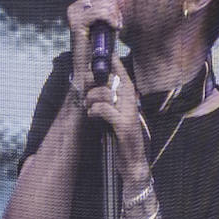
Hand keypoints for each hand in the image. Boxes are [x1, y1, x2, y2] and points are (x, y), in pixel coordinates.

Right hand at [66, 0, 120, 98]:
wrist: (90, 72)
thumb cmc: (103, 49)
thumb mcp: (109, 24)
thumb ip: (111, 9)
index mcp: (81, 5)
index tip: (117, 14)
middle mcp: (75, 8)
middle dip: (114, 4)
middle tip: (117, 22)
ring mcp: (74, 14)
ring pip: (102, 0)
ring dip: (114, 13)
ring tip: (115, 26)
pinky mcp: (77, 24)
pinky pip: (99, 12)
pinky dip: (110, 19)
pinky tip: (113, 28)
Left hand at [85, 55, 147, 173]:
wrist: (133, 163)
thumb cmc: (123, 140)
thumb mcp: (117, 117)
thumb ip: (111, 103)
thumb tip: (96, 88)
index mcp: (130, 99)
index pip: (123, 74)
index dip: (113, 63)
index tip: (103, 55)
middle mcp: (132, 103)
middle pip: (112, 80)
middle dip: (94, 79)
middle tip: (85, 85)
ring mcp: (129, 114)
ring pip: (106, 93)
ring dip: (91, 98)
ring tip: (87, 105)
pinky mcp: (124, 126)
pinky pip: (105, 110)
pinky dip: (95, 111)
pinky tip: (91, 115)